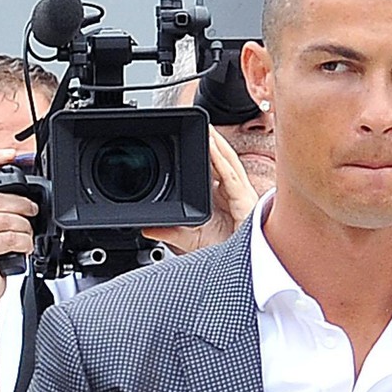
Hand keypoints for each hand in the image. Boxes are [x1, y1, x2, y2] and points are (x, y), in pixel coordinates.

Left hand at [143, 127, 258, 253]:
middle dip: (214, 141)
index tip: (192, 138)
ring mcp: (241, 193)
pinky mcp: (245, 199)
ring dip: (218, 143)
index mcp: (223, 197)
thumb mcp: (189, 239)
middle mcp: (233, 192)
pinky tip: (212, 146)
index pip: (213, 168)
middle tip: (201, 124)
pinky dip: (221, 158)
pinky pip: (232, 174)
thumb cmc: (225, 250)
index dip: (206, 152)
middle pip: (223, 159)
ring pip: (229, 161)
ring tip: (207, 126)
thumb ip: (169, 232)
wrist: (240, 266)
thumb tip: (147, 229)